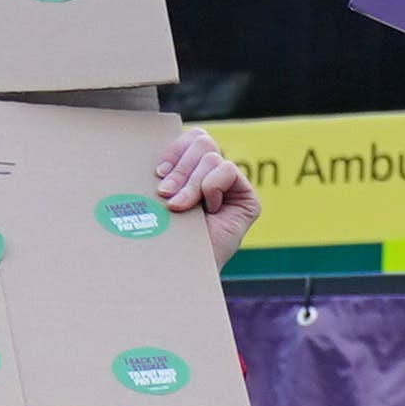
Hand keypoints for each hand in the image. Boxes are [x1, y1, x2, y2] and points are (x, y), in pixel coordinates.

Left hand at [153, 127, 260, 268]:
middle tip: (165, 194)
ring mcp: (232, 187)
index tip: (157, 175)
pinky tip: (209, 209)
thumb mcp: (158, 194)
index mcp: (193, 169)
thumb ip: (166, 171)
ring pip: (212, 158)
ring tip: (179, 207)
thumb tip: (159, 151)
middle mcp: (214, 175)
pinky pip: (228, 171)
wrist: (178, 267)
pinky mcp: (247, 199)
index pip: (191, 138)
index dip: (174, 150)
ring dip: (191, 184)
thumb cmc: (162, 233)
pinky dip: (211, 187)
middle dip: (181, 168)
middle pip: (202, 142)